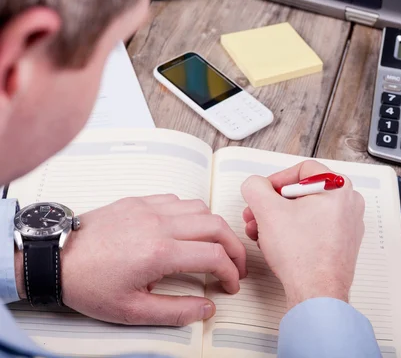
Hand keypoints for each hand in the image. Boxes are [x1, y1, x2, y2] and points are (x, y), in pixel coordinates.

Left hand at [16, 195, 246, 325]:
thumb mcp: (131, 310)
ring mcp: (149, 208)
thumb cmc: (88, 283)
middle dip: (234, 247)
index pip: (214, 256)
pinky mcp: (139, 201)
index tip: (230, 284)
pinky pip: (177, 200)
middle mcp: (159, 224)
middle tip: (234, 265)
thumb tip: (206, 308)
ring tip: (213, 247)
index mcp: (159, 253)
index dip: (231, 272)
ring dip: (214, 228)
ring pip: (200, 208)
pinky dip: (191, 214)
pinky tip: (185, 230)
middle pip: (216, 226)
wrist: (55, 258)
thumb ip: (175, 311)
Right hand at [241, 161, 364, 308]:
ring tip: (263, 232)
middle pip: (303, 193)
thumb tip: (255, 185)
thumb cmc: (303, 255)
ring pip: (307, 212)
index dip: (276, 180)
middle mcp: (349, 203)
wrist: (316, 292)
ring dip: (280, 219)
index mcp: (338, 187)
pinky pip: (315, 229)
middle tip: (258, 214)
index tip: (264, 193)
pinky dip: (295, 232)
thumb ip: (255, 187)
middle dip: (274, 204)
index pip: (302, 170)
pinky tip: (279, 244)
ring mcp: (348, 225)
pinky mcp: (343, 244)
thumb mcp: (267, 211)